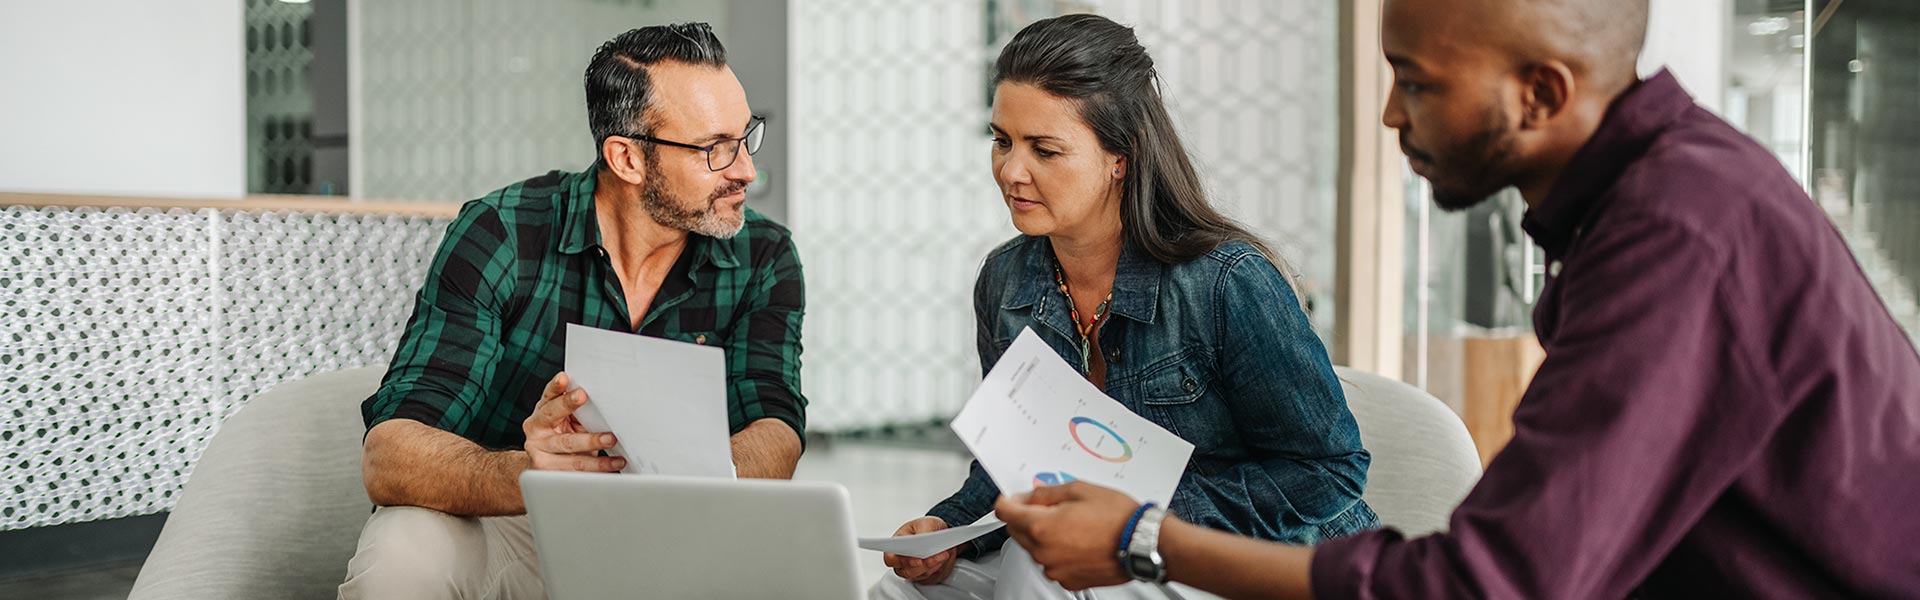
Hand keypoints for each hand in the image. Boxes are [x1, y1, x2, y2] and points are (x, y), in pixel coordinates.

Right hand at [521, 371, 624, 471]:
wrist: (541, 465)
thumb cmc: (559, 436)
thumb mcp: (565, 421)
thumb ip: (577, 411)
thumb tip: (604, 401)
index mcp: (541, 412)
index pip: (548, 397)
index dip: (555, 388)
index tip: (565, 379)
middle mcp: (536, 430)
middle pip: (555, 420)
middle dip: (570, 407)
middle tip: (588, 402)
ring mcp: (539, 453)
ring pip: (569, 449)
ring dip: (593, 444)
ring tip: (611, 440)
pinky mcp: (546, 473)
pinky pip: (575, 471)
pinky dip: (597, 468)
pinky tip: (612, 465)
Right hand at [882, 516, 961, 584]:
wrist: (941, 534)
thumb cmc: (927, 527)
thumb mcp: (926, 523)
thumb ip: (922, 531)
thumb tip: (922, 540)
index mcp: (896, 545)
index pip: (891, 559)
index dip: (902, 562)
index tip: (917, 559)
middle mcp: (903, 561)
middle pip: (907, 571)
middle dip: (924, 565)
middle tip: (935, 556)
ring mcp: (914, 570)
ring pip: (921, 575)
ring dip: (933, 566)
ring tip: (943, 554)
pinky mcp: (926, 576)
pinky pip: (932, 577)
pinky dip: (939, 569)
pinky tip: (944, 559)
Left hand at [994, 481, 1137, 590]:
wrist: (1141, 543)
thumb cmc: (1117, 518)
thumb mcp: (1078, 490)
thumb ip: (1046, 493)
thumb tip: (1030, 496)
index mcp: (1041, 526)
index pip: (1005, 512)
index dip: (1007, 500)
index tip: (1011, 497)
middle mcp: (1043, 551)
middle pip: (1016, 531)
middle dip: (1024, 517)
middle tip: (1047, 506)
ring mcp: (1054, 568)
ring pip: (1034, 548)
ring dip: (1042, 535)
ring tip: (1070, 523)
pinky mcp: (1067, 580)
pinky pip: (1051, 562)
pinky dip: (1057, 551)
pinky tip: (1076, 540)